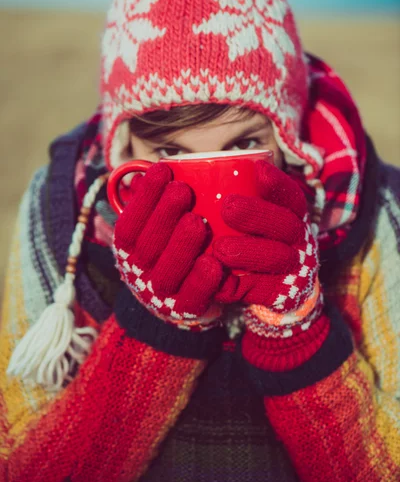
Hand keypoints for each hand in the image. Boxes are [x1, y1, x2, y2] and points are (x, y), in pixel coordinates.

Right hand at [113, 163, 223, 331]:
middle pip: (147, 247)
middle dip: (163, 216)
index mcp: (129, 252)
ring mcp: (163, 296)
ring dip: (181, 246)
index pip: (129, 225)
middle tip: (183, 191)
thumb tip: (145, 169)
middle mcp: (140, 274)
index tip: (162, 170)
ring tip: (198, 221)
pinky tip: (214, 263)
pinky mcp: (186, 312)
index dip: (143, 198)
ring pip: (166, 274)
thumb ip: (153, 203)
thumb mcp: (157, 228)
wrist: (178, 305)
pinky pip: (192, 300)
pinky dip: (201, 283)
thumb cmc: (171, 252)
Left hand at [213, 161, 322, 337]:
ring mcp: (292, 269)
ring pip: (276, 259)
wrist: (286, 292)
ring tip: (220, 249)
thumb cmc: (260, 242)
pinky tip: (217, 280)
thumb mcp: (258, 218)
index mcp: (292, 217)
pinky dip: (237, 286)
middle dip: (258, 214)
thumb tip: (191, 169)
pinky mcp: (280, 295)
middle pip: (286, 225)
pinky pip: (259, 291)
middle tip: (228, 206)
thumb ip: (239, 199)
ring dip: (249, 252)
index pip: (291, 197)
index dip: (278, 184)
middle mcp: (298, 240)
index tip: (258, 170)